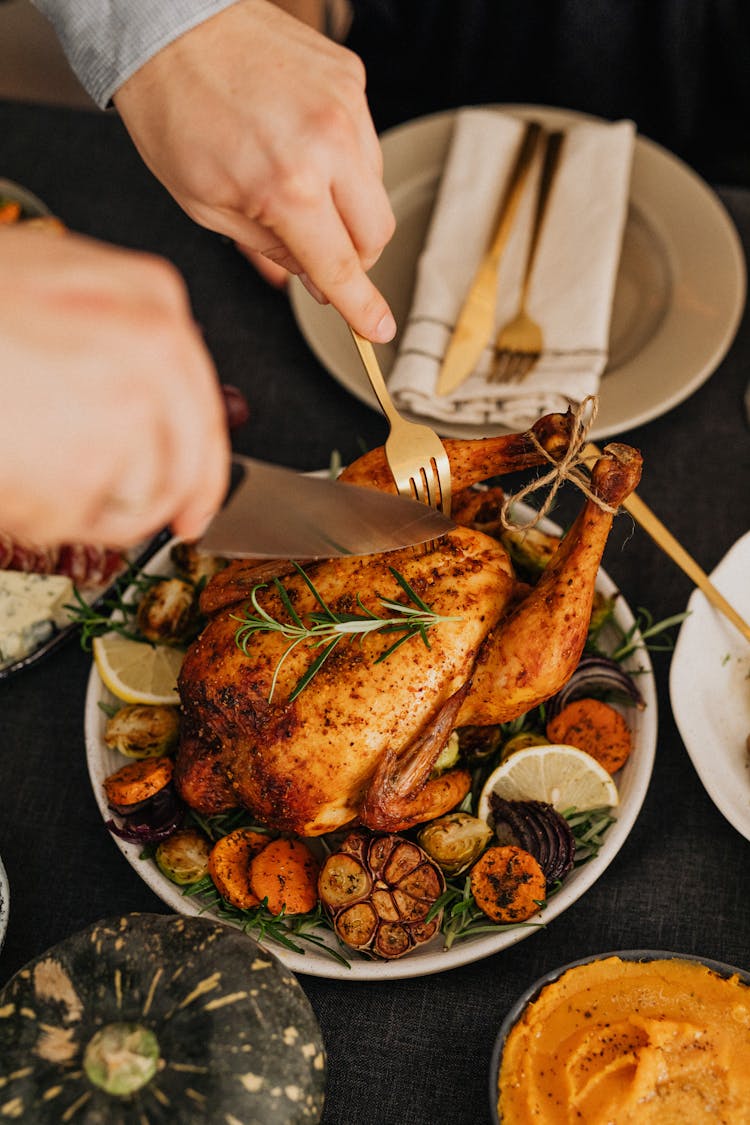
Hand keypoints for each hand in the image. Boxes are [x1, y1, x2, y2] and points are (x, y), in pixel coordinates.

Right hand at [0, 228, 229, 547]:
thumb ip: (111, 328)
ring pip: (141, 498)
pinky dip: (43, 516)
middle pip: (189, 461)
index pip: (203, 402)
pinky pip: (80, 522)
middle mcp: (154, 352)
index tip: (198, 499)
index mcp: (151, 299)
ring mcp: (124, 413)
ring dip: (92, 506)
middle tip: (171, 527)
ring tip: (30, 471)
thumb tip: (149, 397)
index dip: (205, 463)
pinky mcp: (84, 469)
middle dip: (171, 503)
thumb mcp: (47, 281)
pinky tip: (12, 475)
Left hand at [113, 0, 396, 341]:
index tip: (378, 329)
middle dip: (354, 255)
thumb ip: (270, 250)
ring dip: (348, 204)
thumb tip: (314, 282)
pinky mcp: (350, 78)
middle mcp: (328, 145)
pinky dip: (342, 158)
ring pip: (376, 188)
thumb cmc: (175, 113)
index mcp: (287, 187)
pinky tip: (301, 142)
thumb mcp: (207, 206)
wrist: (169, 26)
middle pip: (377, 233)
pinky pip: (365, 141)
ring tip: (296, 181)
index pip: (341, 267)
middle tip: (319, 249)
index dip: (362, 307)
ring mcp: (346, 106)